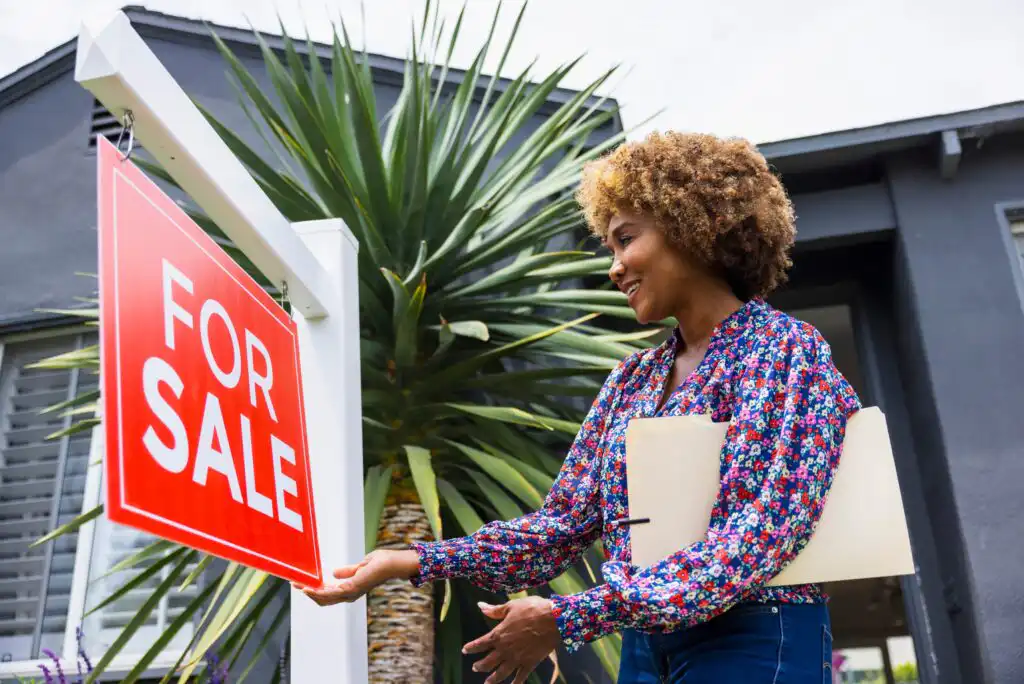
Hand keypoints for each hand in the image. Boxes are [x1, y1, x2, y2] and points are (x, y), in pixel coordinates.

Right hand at [292, 549, 418, 605]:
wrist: (392, 563)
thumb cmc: (381, 563)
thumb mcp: (360, 567)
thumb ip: (347, 571)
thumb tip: (334, 573)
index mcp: (350, 590)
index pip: (328, 594)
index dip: (314, 591)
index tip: (302, 583)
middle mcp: (349, 594)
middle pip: (323, 599)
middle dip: (308, 592)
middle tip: (294, 584)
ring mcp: (350, 593)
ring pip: (323, 597)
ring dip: (309, 592)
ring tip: (297, 584)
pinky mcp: (351, 588)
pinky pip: (330, 592)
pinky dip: (318, 591)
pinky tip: (308, 587)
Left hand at [463, 596, 561, 683]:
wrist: (553, 620)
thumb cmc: (531, 609)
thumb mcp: (511, 606)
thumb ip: (495, 610)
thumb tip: (480, 606)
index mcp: (499, 634)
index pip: (480, 644)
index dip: (471, 647)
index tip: (465, 650)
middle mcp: (505, 649)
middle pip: (488, 662)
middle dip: (480, 666)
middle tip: (475, 668)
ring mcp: (517, 658)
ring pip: (501, 673)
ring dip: (493, 679)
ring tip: (487, 683)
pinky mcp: (530, 663)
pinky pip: (521, 677)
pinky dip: (516, 683)